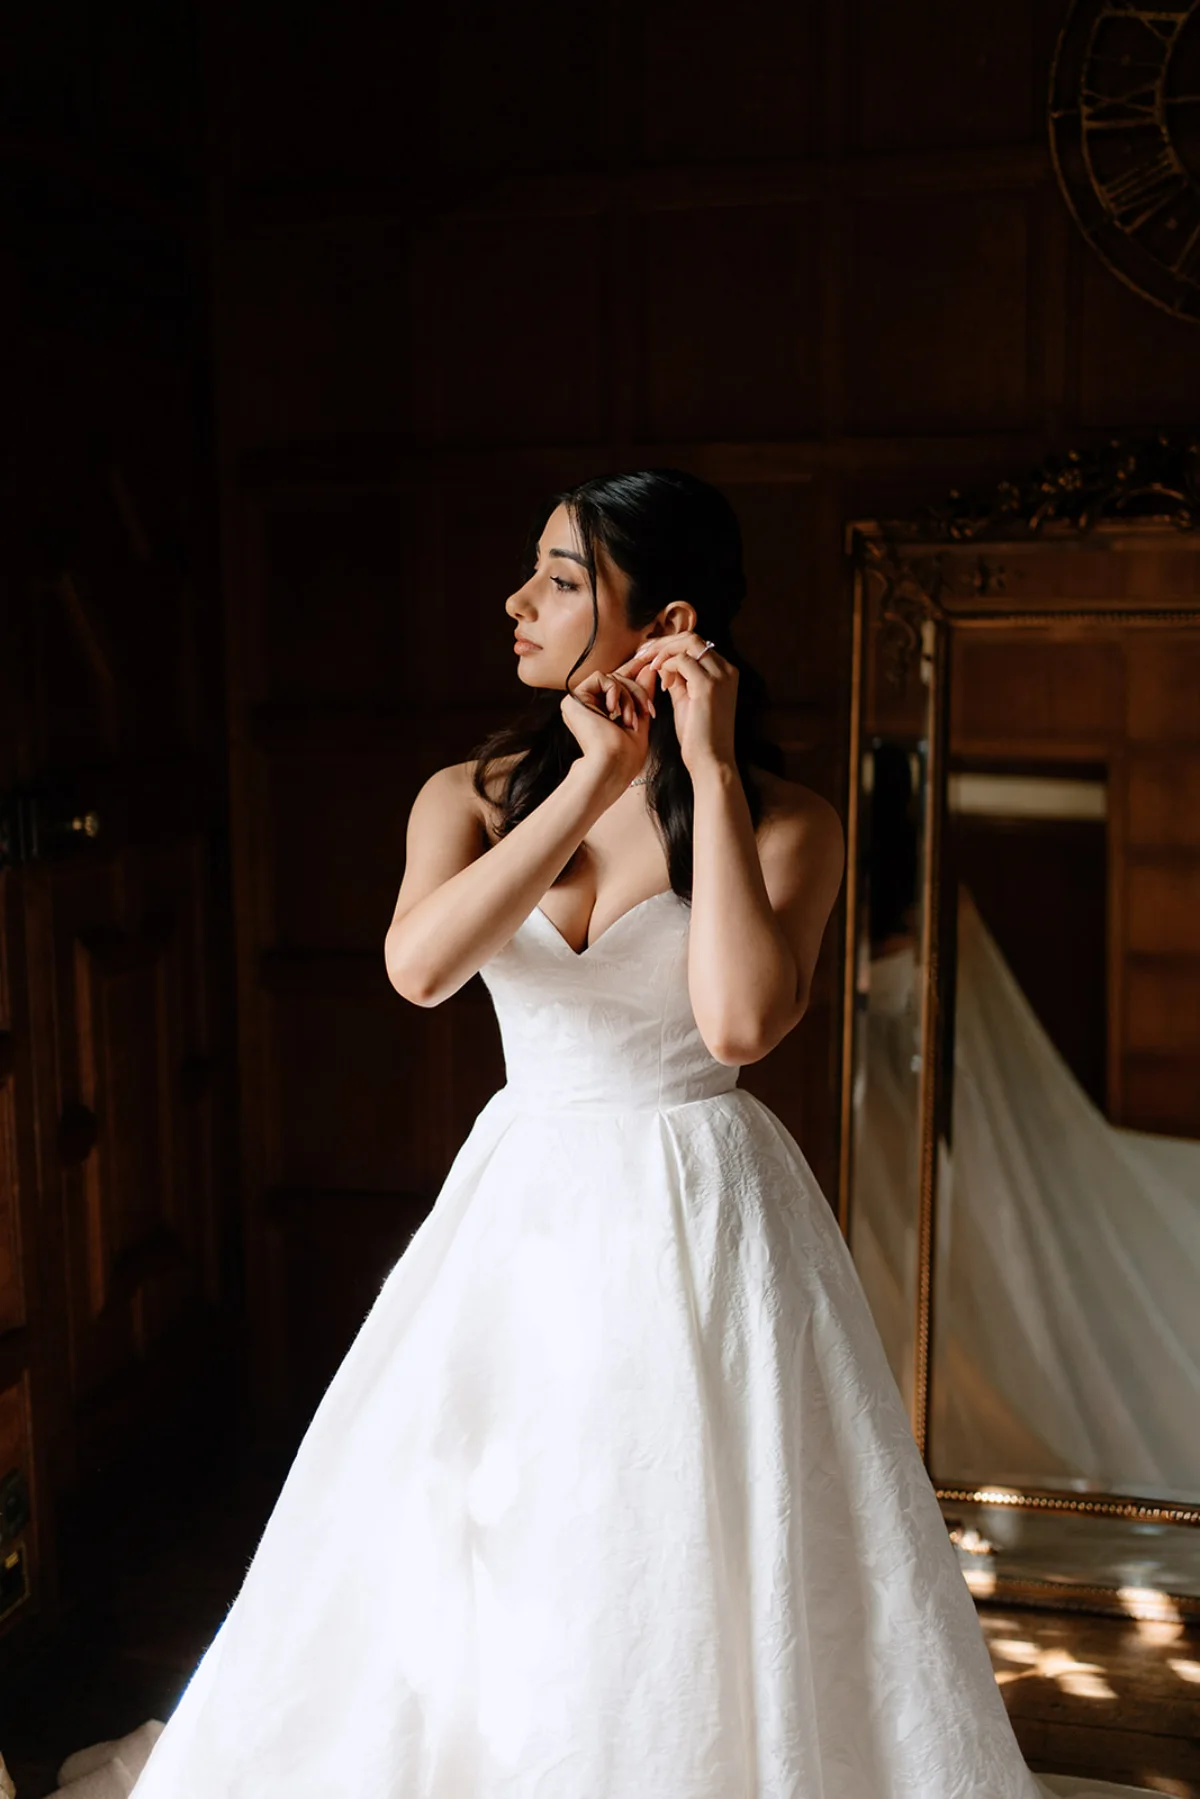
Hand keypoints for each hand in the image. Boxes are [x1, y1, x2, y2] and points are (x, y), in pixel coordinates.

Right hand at [560, 658, 658, 789]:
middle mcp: (587, 706)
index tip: (651, 666)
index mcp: (599, 712)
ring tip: (629, 721)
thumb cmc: (625, 757)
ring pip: (612, 678)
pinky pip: (600, 677)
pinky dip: (614, 692)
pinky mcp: (573, 699)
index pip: (618, 685)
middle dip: (638, 692)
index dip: (634, 674)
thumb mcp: (640, 720)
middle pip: (618, 679)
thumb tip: (648, 669)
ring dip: (628, 697)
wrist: (611, 767)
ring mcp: (578, 703)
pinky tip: (612, 711)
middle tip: (648, 711)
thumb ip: (642, 694)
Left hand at [627, 633, 736, 773]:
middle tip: (642, 656)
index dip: (669, 646)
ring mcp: (720, 675)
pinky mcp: (708, 685)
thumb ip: (678, 679)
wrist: (710, 761)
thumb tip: (663, 664)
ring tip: (649, 668)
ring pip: (688, 642)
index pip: (695, 644)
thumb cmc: (697, 736)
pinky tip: (660, 684)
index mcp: (724, 672)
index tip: (648, 656)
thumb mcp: (686, 700)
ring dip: (663, 652)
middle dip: (663, 644)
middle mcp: (727, 669)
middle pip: (692, 637)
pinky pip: (682, 660)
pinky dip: (666, 666)